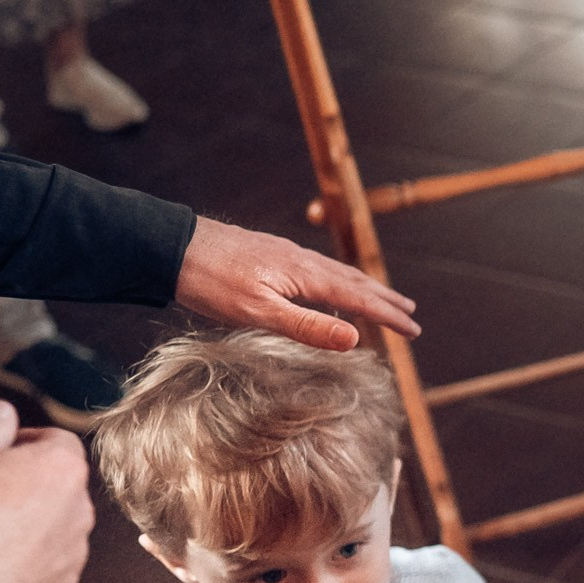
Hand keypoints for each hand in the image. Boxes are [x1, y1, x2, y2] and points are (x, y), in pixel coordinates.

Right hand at [0, 400, 92, 582]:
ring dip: (31, 522)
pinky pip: (49, 564)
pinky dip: (28, 559)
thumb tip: (5, 412)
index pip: (58, 439)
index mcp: (62, 468)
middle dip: (28, 483)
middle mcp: (80, 510)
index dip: (25, 441)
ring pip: (56, 526)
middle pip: (60, 485)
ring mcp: (73, 553)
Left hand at [175, 218, 419, 350]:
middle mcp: (303, 260)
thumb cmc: (210, 282)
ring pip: (337, 273)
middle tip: (411, 314)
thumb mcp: (259, 312)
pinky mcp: (271, 254)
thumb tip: (355, 338)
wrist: (170, 245)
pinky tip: (329, 285)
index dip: (388, 315)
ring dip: (365, 288)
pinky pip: (319, 268)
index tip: (413, 329)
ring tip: (382, 299)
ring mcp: (287, 254)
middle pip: (355, 281)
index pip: (359, 298)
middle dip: (385, 299)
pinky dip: (339, 280)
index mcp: (305, 275)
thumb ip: (308, 326)